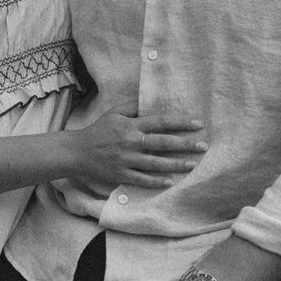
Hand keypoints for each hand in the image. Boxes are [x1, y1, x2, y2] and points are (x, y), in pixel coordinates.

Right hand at [64, 111, 205, 191]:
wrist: (77, 152)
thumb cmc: (98, 130)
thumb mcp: (114, 113)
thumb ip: (132, 106)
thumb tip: (149, 98)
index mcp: (131, 125)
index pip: (160, 122)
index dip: (179, 123)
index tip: (197, 124)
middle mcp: (131, 142)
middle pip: (162, 143)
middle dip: (184, 144)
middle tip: (203, 146)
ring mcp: (126, 160)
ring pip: (155, 163)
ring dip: (176, 164)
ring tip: (193, 165)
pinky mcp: (121, 174)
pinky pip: (142, 179)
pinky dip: (156, 181)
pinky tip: (170, 182)